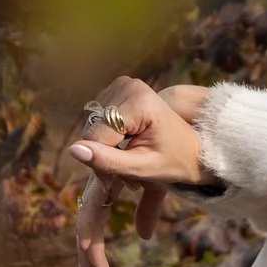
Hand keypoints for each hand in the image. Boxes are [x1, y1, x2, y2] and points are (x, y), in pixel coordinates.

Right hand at [68, 78, 208, 266]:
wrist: (193, 148)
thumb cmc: (173, 161)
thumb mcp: (141, 168)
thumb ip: (107, 160)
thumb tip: (73, 149)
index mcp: (139, 102)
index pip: (97, 134)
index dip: (99, 161)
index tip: (113, 182)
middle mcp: (129, 85)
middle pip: (93, 127)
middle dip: (101, 154)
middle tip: (120, 176)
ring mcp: (124, 84)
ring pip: (93, 124)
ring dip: (103, 146)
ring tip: (125, 160)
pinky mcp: (120, 88)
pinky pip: (99, 118)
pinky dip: (106, 135)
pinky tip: (124, 144)